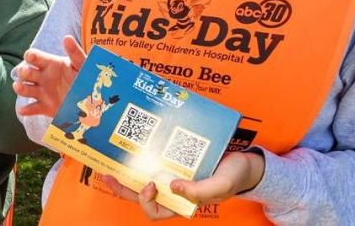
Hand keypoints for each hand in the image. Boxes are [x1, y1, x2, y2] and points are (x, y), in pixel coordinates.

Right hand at [13, 35, 85, 117]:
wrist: (90, 99)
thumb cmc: (84, 76)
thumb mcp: (82, 65)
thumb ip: (75, 53)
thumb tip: (67, 38)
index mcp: (50, 63)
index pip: (34, 56)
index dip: (30, 56)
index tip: (30, 56)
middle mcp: (42, 77)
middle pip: (26, 72)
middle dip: (23, 72)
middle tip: (25, 73)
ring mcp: (42, 92)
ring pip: (25, 89)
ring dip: (20, 88)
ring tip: (19, 87)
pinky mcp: (44, 107)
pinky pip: (32, 109)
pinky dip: (26, 110)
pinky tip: (23, 110)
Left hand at [101, 151, 264, 219]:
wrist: (246, 160)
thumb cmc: (234, 177)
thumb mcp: (220, 185)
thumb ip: (199, 191)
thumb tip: (173, 187)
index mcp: (182, 203)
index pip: (156, 211)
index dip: (146, 201)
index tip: (150, 183)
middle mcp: (174, 191)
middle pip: (141, 195)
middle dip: (123, 187)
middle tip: (108, 175)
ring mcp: (173, 175)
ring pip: (144, 176)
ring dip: (128, 171)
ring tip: (113, 159)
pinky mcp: (175, 159)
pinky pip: (156, 159)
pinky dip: (145, 154)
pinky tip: (138, 142)